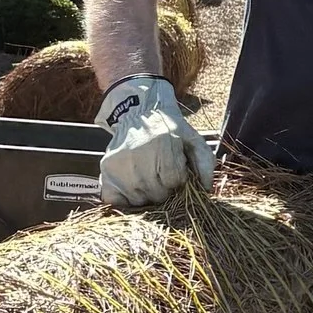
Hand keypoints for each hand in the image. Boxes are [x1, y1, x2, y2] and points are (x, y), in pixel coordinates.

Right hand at [97, 73, 215, 207]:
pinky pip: (114, 200)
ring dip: (147, 196)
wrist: (139, 111)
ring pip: (139, 200)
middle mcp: (139, 156)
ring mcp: (120, 164)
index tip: (176, 172)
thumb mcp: (192, 139)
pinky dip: (124, 201)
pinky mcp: (106, 170)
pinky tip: (133, 189)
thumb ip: (205, 163)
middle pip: (157, 194)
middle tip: (163, 178)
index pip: (174, 182)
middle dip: (165, 191)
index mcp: (163, 145)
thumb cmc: (169, 129)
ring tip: (149, 180)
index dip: (179, 181)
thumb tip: (207, 188)